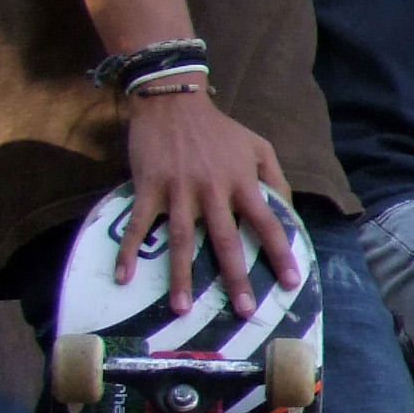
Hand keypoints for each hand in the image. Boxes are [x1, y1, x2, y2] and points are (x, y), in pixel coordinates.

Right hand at [119, 89, 296, 313]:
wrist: (173, 101)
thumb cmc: (219, 129)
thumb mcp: (258, 146)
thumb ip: (275, 178)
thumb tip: (287, 210)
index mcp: (242, 182)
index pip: (267, 223)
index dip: (280, 253)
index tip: (290, 283)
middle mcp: (212, 190)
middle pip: (225, 240)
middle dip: (235, 277)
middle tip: (242, 311)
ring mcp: (178, 190)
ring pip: (181, 240)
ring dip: (180, 276)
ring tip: (181, 309)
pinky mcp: (148, 187)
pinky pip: (137, 225)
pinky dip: (129, 251)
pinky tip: (124, 277)